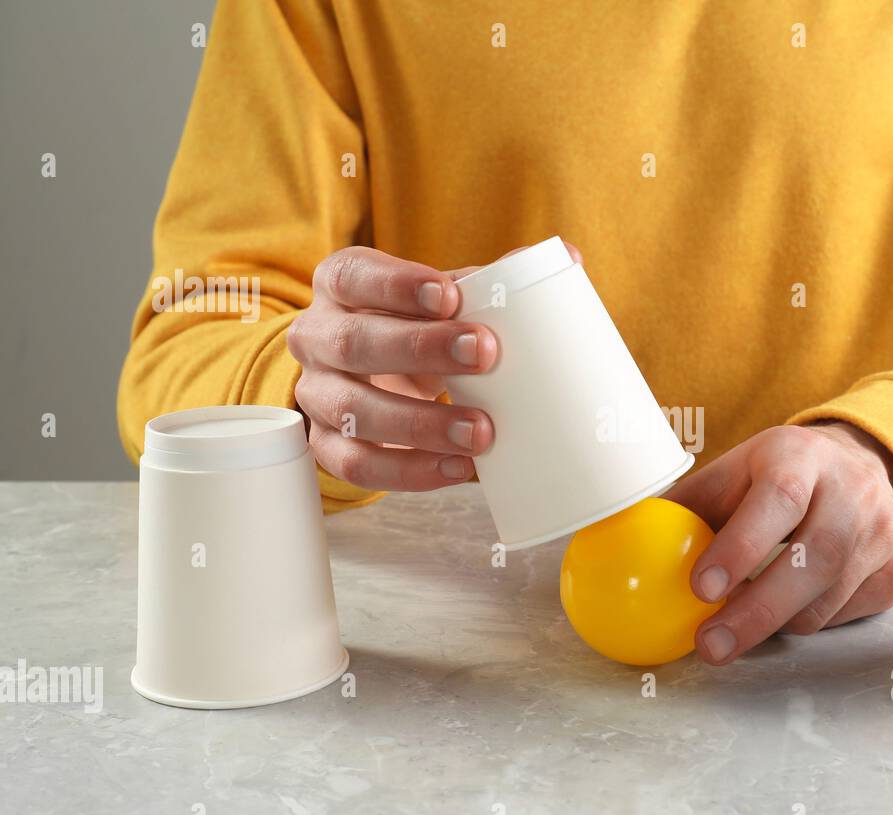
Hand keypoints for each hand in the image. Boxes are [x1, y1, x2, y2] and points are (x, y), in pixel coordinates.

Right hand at [288, 242, 579, 489]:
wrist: (369, 375)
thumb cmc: (415, 326)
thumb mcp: (440, 298)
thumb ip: (491, 280)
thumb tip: (569, 260)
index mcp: (341, 285)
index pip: (355, 276)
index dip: (398, 285)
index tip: (451, 296)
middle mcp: (317, 336)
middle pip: (354, 343)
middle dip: (420, 350)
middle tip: (485, 354)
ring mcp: (317, 394)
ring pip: (354, 411)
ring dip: (420, 424)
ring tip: (482, 432)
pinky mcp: (327, 444)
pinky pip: (358, 465)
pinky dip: (412, 471)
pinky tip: (460, 469)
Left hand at [663, 422, 892, 665]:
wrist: (858, 465)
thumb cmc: (775, 476)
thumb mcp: (730, 473)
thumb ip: (683, 507)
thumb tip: (617, 539)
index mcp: (799, 456)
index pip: (778, 499)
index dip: (742, 546)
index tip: (702, 588)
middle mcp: (853, 488)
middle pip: (812, 559)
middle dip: (756, 611)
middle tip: (710, 645)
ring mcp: (886, 530)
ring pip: (827, 598)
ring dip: (776, 623)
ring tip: (738, 626)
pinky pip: (849, 614)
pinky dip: (811, 621)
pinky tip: (789, 607)